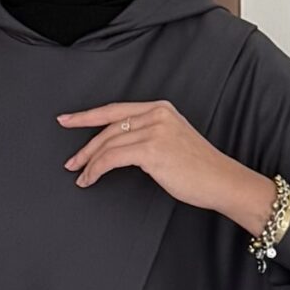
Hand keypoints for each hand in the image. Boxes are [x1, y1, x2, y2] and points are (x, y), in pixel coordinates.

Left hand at [57, 101, 273, 229]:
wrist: (222, 181)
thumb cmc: (200, 169)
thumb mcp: (173, 141)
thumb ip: (148, 136)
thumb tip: (119, 147)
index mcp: (160, 109)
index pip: (115, 110)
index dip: (88, 115)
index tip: (67, 119)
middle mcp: (156, 114)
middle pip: (108, 126)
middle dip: (85, 145)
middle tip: (71, 161)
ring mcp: (154, 130)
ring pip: (108, 143)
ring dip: (89, 162)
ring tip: (80, 175)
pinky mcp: (151, 149)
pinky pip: (112, 157)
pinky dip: (96, 169)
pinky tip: (90, 178)